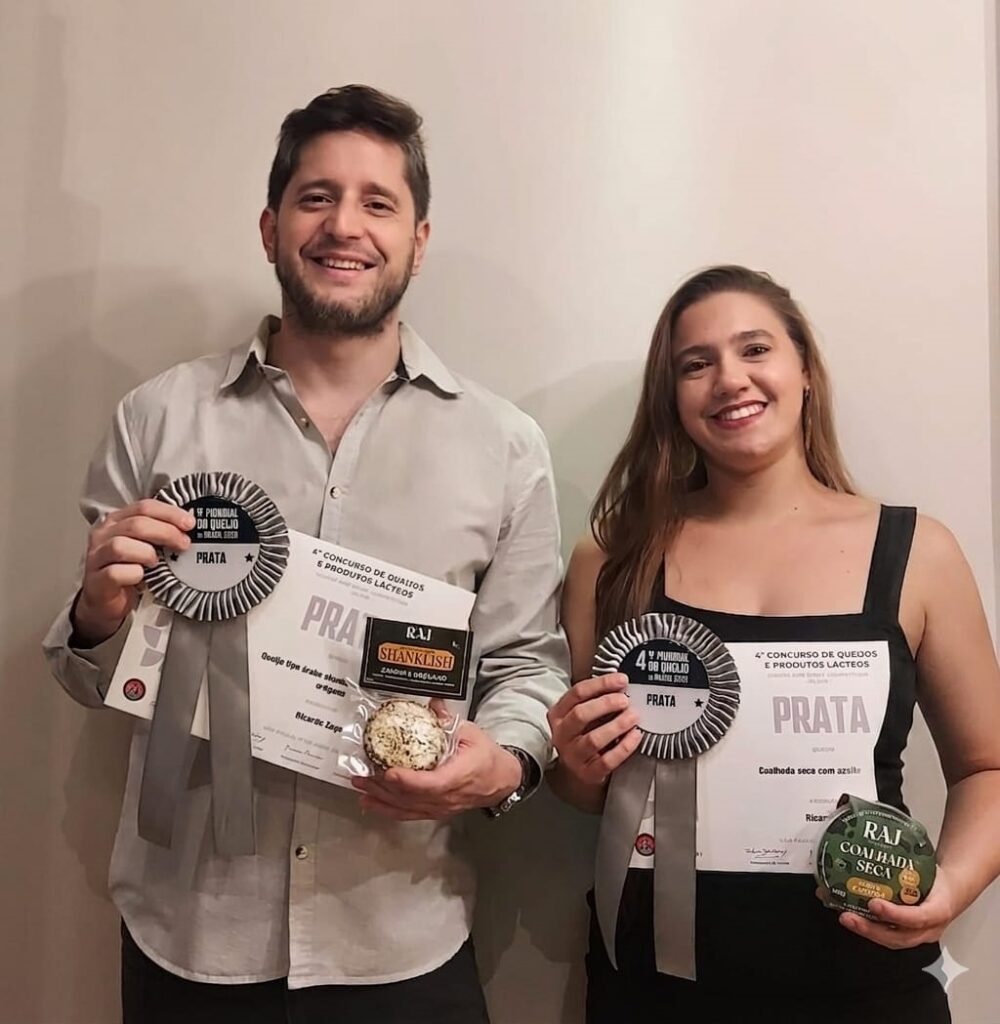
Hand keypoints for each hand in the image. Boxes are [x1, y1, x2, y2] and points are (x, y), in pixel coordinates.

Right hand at [72, 499, 194, 644]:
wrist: (107, 602)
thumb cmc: (128, 570)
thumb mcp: (144, 545)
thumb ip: (159, 533)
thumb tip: (187, 526)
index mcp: (116, 521)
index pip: (144, 507)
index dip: (170, 513)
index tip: (189, 523)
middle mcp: (103, 535)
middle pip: (136, 524)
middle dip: (166, 532)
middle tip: (183, 544)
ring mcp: (96, 557)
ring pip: (121, 546)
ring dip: (147, 553)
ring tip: (157, 563)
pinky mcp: (96, 580)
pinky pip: (115, 573)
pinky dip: (134, 574)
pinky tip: (141, 577)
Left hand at [352, 721, 522, 820]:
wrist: (500, 780)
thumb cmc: (486, 756)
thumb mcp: (471, 733)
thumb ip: (448, 720)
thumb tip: (432, 702)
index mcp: (459, 775)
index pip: (432, 784)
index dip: (409, 781)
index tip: (389, 772)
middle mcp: (448, 797)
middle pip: (412, 798)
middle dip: (383, 788)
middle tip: (361, 775)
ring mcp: (440, 808)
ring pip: (407, 808)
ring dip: (380, 798)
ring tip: (360, 786)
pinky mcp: (434, 811)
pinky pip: (408, 814)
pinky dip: (387, 810)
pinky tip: (370, 804)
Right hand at [547, 673, 640, 785]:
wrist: (578, 771)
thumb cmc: (584, 735)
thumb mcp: (583, 715)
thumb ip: (597, 700)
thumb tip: (621, 684)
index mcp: (558, 714)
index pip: (577, 693)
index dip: (601, 684)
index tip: (621, 680)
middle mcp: (561, 734)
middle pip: (581, 714)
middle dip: (606, 704)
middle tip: (625, 700)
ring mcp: (573, 756)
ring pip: (593, 739)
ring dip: (616, 725)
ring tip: (633, 716)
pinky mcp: (587, 773)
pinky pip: (607, 760)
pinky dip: (624, 747)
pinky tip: (635, 736)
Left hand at [824, 866, 960, 948]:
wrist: (953, 892)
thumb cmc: (938, 879)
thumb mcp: (931, 866)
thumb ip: (910, 854)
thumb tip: (884, 830)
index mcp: (939, 909)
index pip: (918, 917)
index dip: (895, 914)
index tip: (874, 904)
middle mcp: (929, 928)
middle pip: (899, 937)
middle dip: (871, 929)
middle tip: (849, 916)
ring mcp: (918, 935)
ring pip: (891, 940)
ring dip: (866, 931)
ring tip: (845, 917)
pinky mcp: (907, 935)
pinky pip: (887, 936)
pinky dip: (868, 928)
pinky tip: (851, 917)